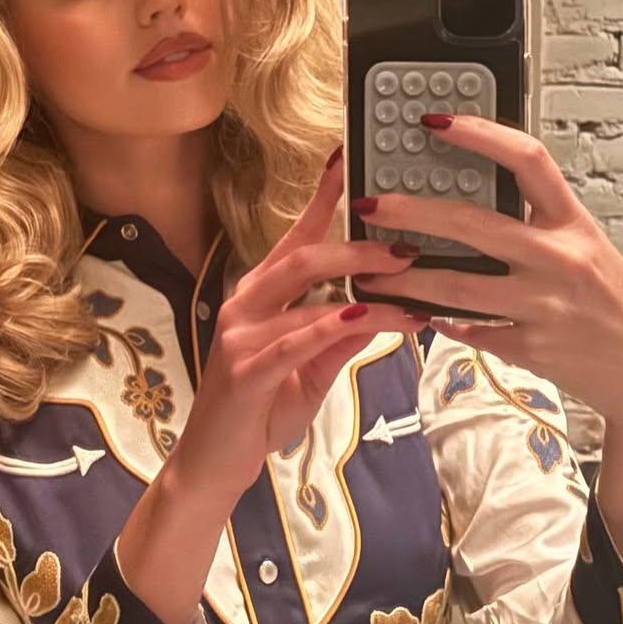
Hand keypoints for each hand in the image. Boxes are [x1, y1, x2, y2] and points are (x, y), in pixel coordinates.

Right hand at [174, 148, 424, 496]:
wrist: (214, 464)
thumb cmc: (260, 411)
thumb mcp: (313, 369)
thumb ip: (343, 336)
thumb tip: (385, 305)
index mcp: (260, 294)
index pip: (296, 235)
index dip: (323, 197)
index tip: (351, 159)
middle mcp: (245, 303)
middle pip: (301, 253)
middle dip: (357, 243)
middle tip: (407, 243)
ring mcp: (239, 333)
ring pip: (303, 290)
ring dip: (359, 281)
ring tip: (405, 279)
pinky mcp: (244, 369)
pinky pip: (295, 338)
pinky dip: (333, 325)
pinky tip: (367, 318)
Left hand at [361, 113, 622, 423]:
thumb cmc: (609, 299)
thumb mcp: (584, 247)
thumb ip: (536, 222)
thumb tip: (471, 195)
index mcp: (573, 223)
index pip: (527, 161)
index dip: (480, 135)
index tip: (435, 122)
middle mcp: (560, 260)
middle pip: (473, 225)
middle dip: (412, 212)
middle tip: (369, 205)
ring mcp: (544, 307)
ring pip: (458, 288)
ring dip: (406, 280)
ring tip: (367, 273)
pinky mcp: (530, 349)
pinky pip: (470, 331)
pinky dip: (439, 322)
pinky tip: (414, 313)